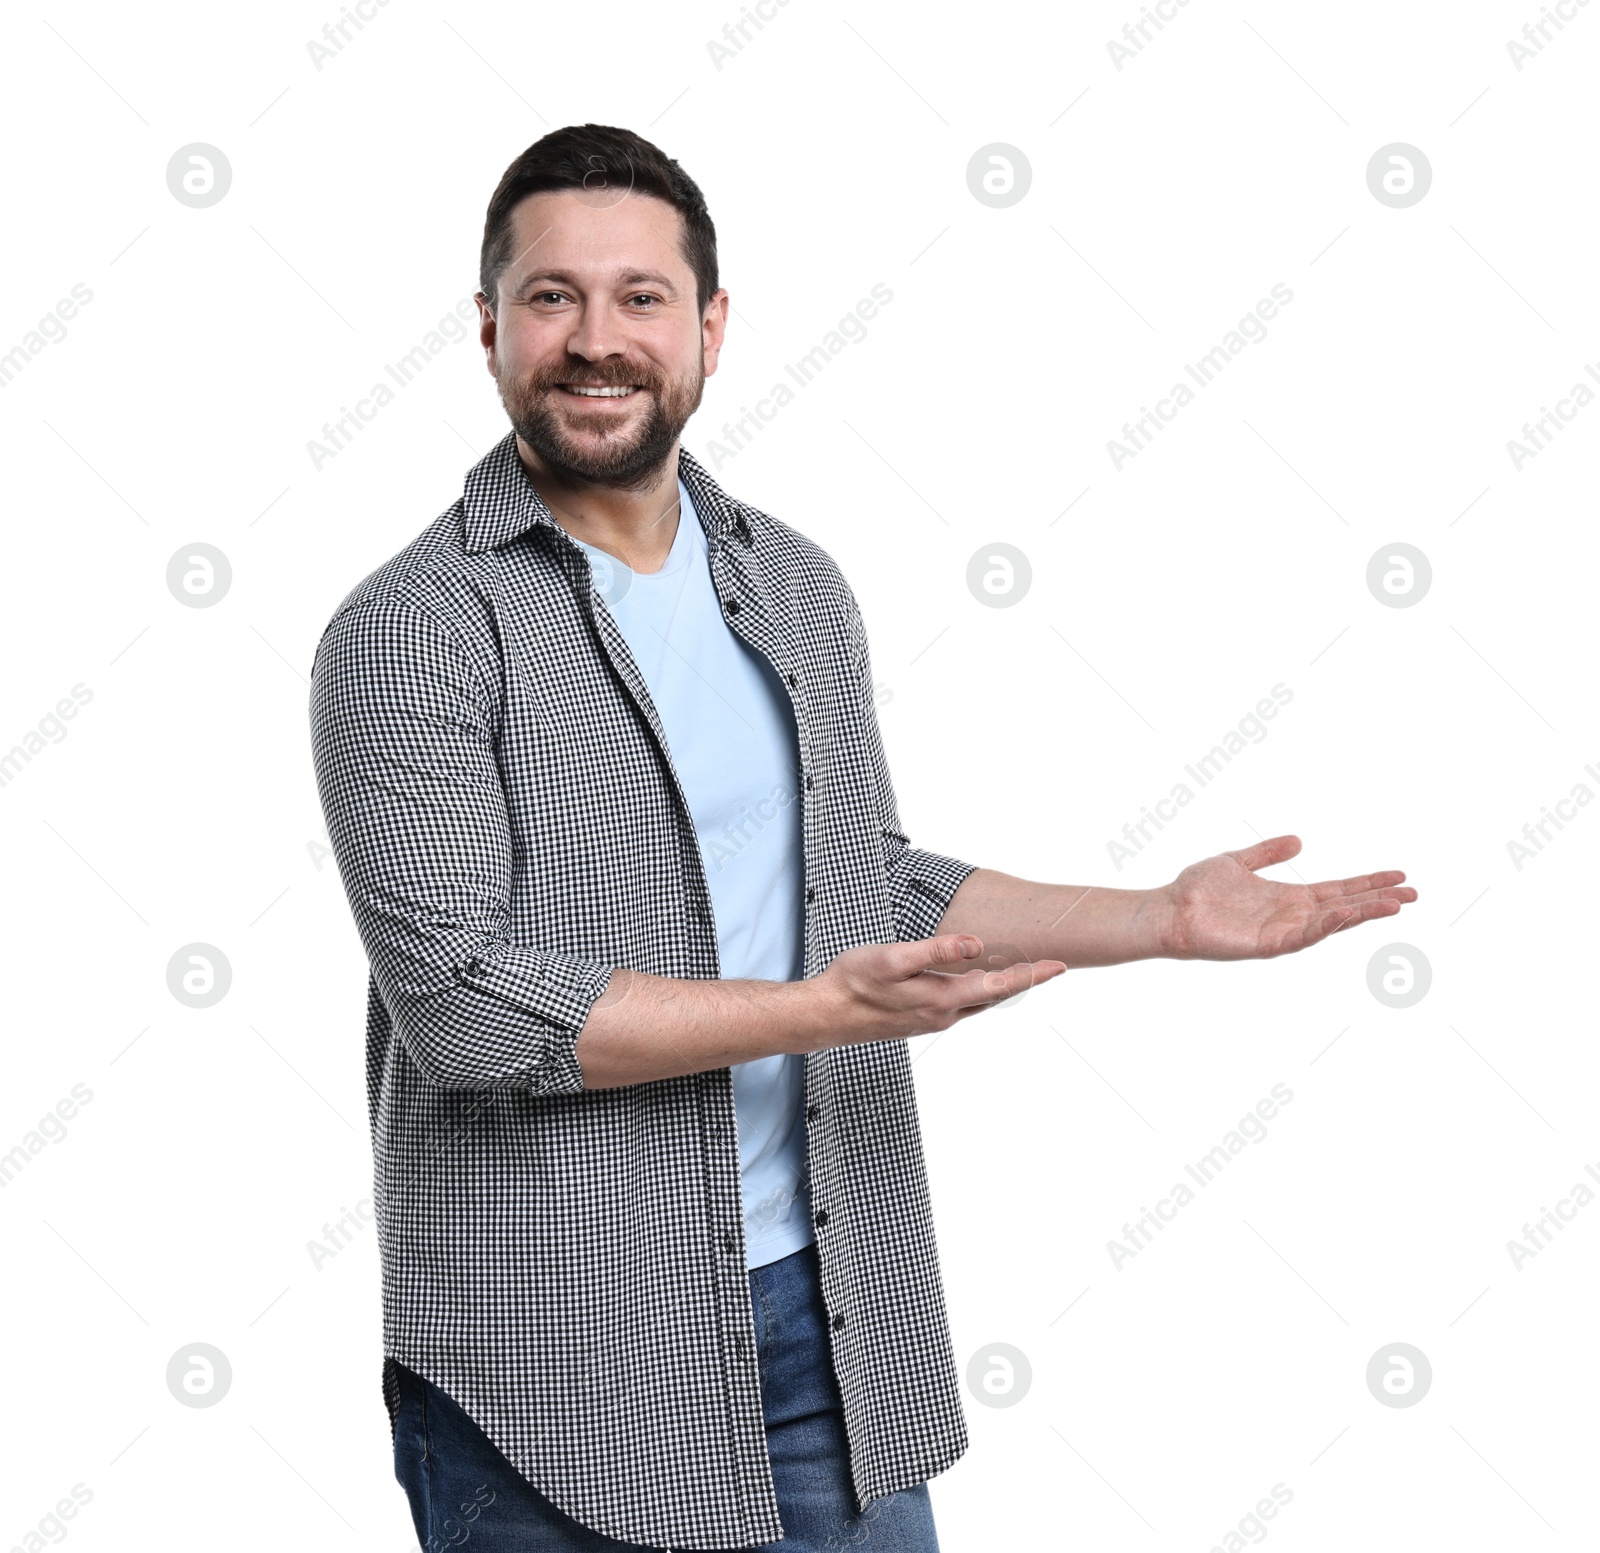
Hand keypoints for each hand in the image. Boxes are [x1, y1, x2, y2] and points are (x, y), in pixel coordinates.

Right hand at [810, 933, 1065, 1050]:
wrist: (827, 1015)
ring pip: (979, 1003)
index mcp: (943, 998)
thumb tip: (976, 943)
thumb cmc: (855, 982)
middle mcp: (944, 1015)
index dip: (1031, 974)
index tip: (1059, 965)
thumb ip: (936, 951)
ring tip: (1024, 972)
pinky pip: (961, 1005)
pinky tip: (979, 983)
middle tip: (1053, 966)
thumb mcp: (893, 958)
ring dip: (1003, 988)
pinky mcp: (920, 1019)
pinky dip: (980, 993)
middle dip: (1025, 981)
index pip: (1000, 986)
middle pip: (995, 997)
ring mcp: (933, 1020)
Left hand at [1156, 835, 1415, 960]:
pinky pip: (1299, 937)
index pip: (1337, 890)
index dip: (1368, 883)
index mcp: (1287, 898)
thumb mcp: (1237, 861)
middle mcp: (1289, 916)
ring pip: (1329, 925)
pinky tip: (1342, 914)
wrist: (1167, 909)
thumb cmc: (1196, 889)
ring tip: (1392, 905)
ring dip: (1360, 915)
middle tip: (1414, 894)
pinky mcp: (1263, 945)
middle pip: (1344, 908)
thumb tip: (1299, 840)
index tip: (1399, 876)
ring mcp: (1279, 932)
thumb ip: (1267, 852)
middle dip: (1377, 902)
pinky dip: (1322, 926)